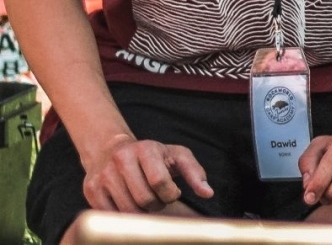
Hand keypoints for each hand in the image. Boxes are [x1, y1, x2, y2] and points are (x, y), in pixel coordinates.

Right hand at [81, 132, 212, 212]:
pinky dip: (124, 216)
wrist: (110, 150)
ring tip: (145, 202)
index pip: (159, 181)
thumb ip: (195, 173)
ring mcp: (103, 175)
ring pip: (127, 210)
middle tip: (158, 200)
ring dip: (141, 213)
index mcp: (146, 148)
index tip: (173, 193)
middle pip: (144, 199)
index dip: (170, 194)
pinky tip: (129, 204)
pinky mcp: (91, 189)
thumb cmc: (153, 156)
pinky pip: (110, 215)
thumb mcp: (177, 156)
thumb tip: (208, 193)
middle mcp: (121, 159)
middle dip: (157, 205)